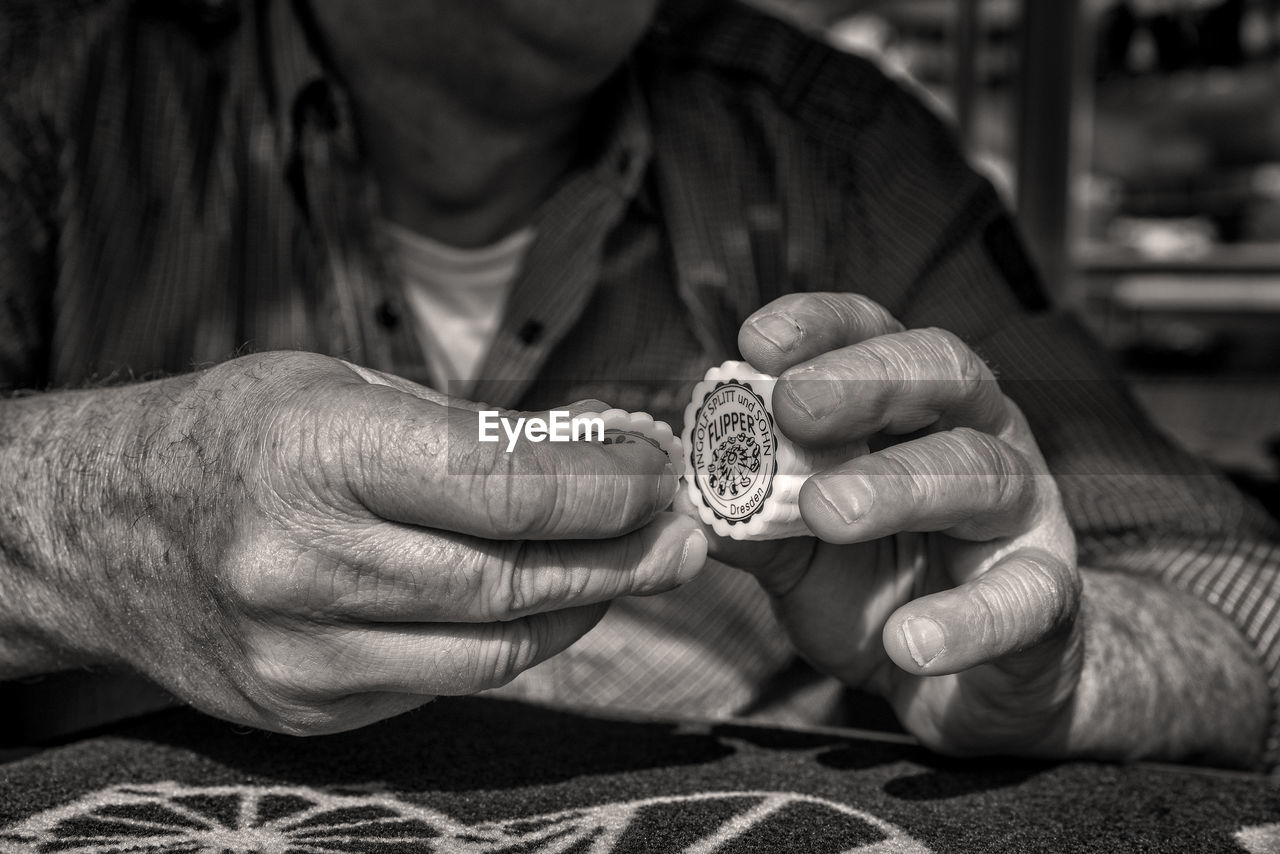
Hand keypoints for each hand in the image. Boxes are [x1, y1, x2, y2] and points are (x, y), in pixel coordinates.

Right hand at [81, 352, 705, 733]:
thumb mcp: (338, 387)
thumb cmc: (230, 437)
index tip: (658, 472)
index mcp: (314, 452)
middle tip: (682, 534)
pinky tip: (549, 603)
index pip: (502, 483)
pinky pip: (447, 679)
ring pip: (495, 646)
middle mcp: (301, 562)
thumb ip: (461, 432)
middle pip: (512, 574)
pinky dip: (514, 641)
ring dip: (583, 604)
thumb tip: (592, 457)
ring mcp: (301, 652)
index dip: (604, 484)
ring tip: (636, 568)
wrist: (101, 532)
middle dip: (620, 554)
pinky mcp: (305, 707)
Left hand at [722, 293, 1080, 755]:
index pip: (873, 335)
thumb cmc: (877, 589)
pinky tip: (910, 641)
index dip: (821, 328)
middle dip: (867, 379)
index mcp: (911, 408)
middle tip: (794, 403)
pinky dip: (966, 619)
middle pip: (942, 372)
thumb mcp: (798, 549)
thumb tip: (674, 491)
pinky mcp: (1047, 594)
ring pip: (981, 472)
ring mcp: (1022, 510)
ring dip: (900, 486)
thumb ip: (746, 517)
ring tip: (826, 512)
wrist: (967, 685)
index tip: (756, 340)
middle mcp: (977, 434)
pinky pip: (1023, 597)